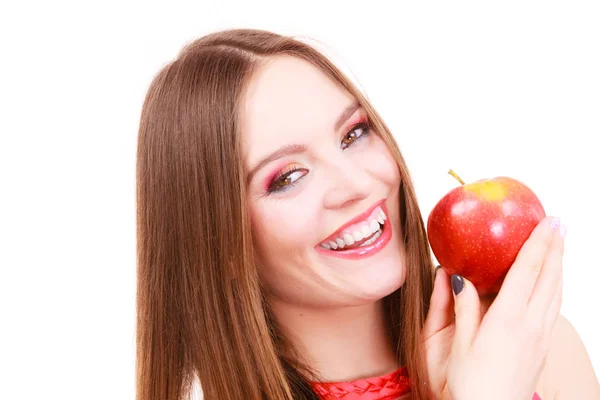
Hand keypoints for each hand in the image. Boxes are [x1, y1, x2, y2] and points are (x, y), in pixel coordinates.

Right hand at [422, 216, 565, 399]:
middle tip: (559, 223)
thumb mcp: (458, 343)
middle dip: (556, 248)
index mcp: (508, 319)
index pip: (528, 271)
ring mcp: (540, 337)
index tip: (548, 221)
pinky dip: (555, 286)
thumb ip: (461, 307)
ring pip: (556, 292)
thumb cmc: (469, 384)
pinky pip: (553, 307)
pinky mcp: (542, 347)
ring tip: (559, 246)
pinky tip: (550, 284)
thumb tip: (456, 276)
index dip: (539, 243)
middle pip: (550, 278)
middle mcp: (531, 325)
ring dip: (559, 266)